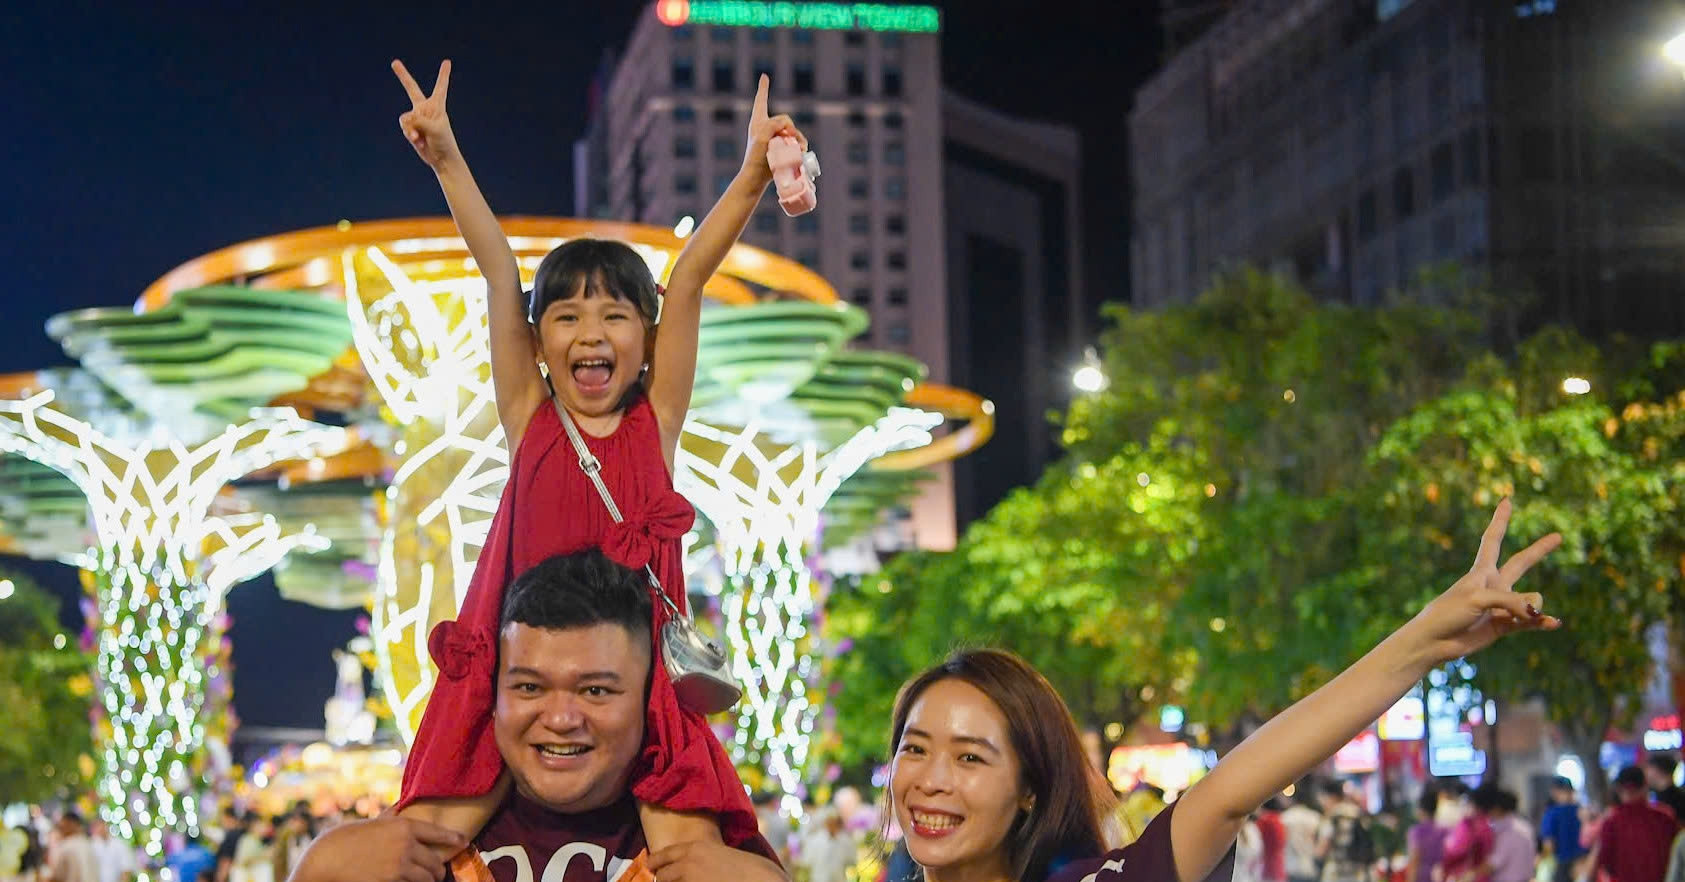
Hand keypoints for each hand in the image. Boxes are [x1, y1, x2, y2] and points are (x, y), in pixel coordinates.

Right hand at [287, 815, 466, 881]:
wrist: (325, 861)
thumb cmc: (344, 840)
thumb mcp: (371, 823)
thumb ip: (390, 816)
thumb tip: (401, 804)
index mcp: (402, 826)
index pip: (437, 832)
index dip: (453, 838)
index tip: (464, 841)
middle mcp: (405, 845)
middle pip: (435, 861)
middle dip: (438, 869)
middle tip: (438, 873)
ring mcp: (399, 866)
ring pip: (428, 878)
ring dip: (430, 881)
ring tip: (429, 880)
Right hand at [392, 59, 460, 169]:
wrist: (441, 158)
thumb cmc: (444, 142)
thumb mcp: (434, 128)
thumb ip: (419, 119)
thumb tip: (406, 119)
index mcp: (437, 106)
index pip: (440, 86)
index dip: (443, 74)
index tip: (447, 62)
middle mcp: (426, 108)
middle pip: (411, 88)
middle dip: (403, 75)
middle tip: (394, 62)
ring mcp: (417, 118)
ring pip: (405, 117)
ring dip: (411, 128)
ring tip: (421, 137)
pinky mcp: (411, 128)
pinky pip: (404, 126)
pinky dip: (409, 133)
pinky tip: (418, 140)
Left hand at [647, 839, 788, 881]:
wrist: (760, 878)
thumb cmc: (746, 867)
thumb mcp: (719, 854)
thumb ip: (702, 858)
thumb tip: (688, 868)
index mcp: (695, 847)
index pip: (664, 855)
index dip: (656, 862)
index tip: (651, 866)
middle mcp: (688, 862)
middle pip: (661, 875)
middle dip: (662, 879)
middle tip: (662, 881)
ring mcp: (690, 879)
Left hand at [742, 74, 805, 185]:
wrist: (756, 178)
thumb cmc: (755, 158)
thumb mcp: (762, 138)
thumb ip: (773, 125)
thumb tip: (786, 124)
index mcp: (758, 121)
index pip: (761, 100)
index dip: (764, 88)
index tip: (764, 76)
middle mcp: (767, 128)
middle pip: (785, 119)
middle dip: (790, 128)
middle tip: (788, 139)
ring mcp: (775, 138)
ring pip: (793, 132)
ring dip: (798, 139)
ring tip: (798, 149)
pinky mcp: (782, 148)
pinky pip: (796, 142)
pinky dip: (800, 145)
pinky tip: (802, 151)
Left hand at [1399, 498, 1561, 665]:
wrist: (1433, 642)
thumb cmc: (1447, 613)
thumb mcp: (1477, 599)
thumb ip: (1510, 601)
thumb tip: (1537, 611)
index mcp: (1481, 571)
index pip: (1493, 539)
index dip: (1500, 520)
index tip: (1507, 500)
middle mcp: (1493, 585)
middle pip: (1521, 563)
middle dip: (1539, 550)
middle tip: (1558, 536)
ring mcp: (1500, 606)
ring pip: (1531, 600)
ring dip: (1531, 609)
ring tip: (1522, 617)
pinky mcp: (1503, 626)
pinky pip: (1530, 621)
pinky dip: (1542, 622)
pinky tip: (1554, 623)